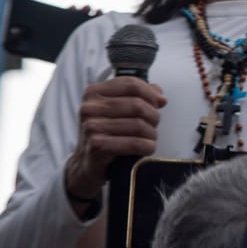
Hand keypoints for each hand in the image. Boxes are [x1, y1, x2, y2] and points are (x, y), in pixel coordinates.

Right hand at [62, 77, 165, 206]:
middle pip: (137, 104)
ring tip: (151, 137)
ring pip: (138, 124)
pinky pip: (133, 143)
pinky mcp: (97, 145)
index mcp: (94, 92)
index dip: (151, 93)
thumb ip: (137, 96)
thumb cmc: (106, 133)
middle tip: (155, 124)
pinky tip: (148, 147)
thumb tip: (159, 96)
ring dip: (151, 133)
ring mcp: (91, 126)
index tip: (160, 102)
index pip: (130, 84)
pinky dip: (147, 146)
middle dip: (153, 115)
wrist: (86, 163)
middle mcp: (89, 107)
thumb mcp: (117, 109)